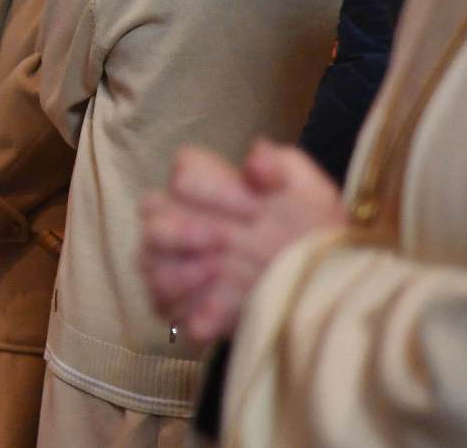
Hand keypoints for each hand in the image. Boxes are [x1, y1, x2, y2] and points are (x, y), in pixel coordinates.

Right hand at [139, 142, 343, 343]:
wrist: (318, 293)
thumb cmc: (308, 235)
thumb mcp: (310, 194)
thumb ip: (282, 166)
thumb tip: (257, 154)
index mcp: (204, 185)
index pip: (184, 171)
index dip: (215, 189)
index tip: (255, 207)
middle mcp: (176, 218)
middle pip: (150, 210)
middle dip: (184, 227)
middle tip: (224, 240)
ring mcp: (170, 262)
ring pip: (148, 259)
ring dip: (181, 269)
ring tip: (218, 274)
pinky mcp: (175, 306)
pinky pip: (162, 306)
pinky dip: (186, 310)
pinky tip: (215, 313)